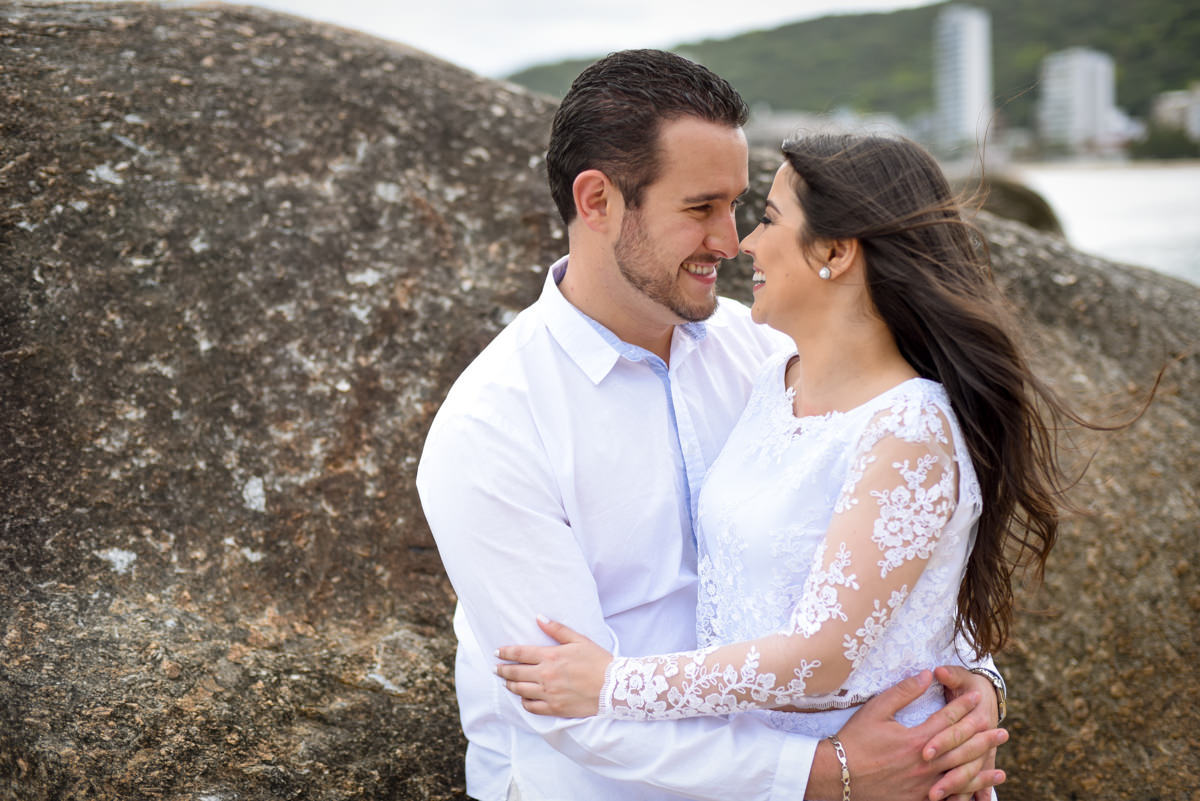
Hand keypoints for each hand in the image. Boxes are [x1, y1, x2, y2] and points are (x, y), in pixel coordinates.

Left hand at [495, 616, 612, 717]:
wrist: (614, 687)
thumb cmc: (598, 661)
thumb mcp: (579, 640)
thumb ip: (557, 629)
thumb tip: (539, 618)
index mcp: (551, 656)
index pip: (520, 653)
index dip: (505, 653)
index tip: (497, 652)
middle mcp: (546, 675)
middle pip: (515, 672)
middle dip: (502, 670)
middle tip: (495, 668)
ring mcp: (549, 693)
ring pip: (520, 690)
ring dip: (510, 685)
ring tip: (506, 682)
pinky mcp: (554, 708)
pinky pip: (531, 707)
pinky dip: (524, 702)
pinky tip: (523, 698)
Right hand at [808, 670, 1006, 800]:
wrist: (838, 774)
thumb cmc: (855, 739)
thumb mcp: (876, 710)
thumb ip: (903, 692)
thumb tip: (926, 675)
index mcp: (916, 739)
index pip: (948, 719)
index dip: (963, 707)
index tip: (978, 698)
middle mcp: (925, 763)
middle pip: (961, 749)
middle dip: (983, 739)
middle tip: (1003, 733)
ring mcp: (923, 784)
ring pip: (960, 776)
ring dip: (981, 770)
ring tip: (1001, 768)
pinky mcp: (917, 798)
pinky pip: (947, 797)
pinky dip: (964, 794)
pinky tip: (976, 794)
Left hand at [925, 665, 1005, 800]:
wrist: (986, 694)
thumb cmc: (968, 685)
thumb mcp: (960, 677)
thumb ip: (950, 675)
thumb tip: (937, 670)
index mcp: (975, 715)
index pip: (954, 730)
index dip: (940, 741)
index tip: (922, 752)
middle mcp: (979, 737)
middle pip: (963, 759)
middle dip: (949, 776)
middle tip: (932, 792)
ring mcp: (982, 752)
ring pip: (971, 775)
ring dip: (959, 789)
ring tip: (942, 800)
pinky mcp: (979, 761)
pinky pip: (975, 781)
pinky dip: (970, 793)